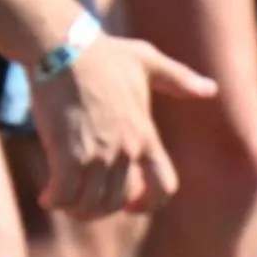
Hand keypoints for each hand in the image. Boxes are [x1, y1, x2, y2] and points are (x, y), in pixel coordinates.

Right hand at [27, 31, 214, 215]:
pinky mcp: (67, 152)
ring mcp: (98, 153)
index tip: (131, 206)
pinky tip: (46, 196)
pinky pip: (64, 193)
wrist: (64, 47)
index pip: (164, 185)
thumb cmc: (104, 54)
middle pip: (118, 202)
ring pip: (91, 203)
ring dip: (76, 208)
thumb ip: (179, 79)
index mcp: (146, 135)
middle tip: (81, 201)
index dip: (150, 203)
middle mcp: (126, 149)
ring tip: (62, 199)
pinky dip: (54, 200)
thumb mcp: (148, 62)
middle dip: (100, 208)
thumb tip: (211, 89)